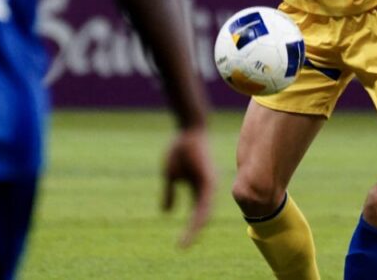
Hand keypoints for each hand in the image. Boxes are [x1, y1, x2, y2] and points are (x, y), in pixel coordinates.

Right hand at [161, 127, 216, 247]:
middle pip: (202, 217)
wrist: (189, 129)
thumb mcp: (171, 174)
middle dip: (192, 233)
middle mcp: (208, 189)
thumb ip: (170, 192)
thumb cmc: (181, 149)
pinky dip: (199, 213)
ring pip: (205, 212)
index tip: (179, 243)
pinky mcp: (208, 179)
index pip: (197, 214)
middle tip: (182, 247)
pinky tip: (195, 223)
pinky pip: (204, 200)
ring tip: (185, 241)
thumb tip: (166, 212)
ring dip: (195, 228)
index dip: (190, 229)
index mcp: (200, 189)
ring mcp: (210, 184)